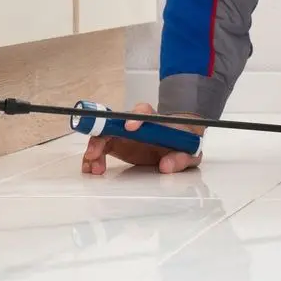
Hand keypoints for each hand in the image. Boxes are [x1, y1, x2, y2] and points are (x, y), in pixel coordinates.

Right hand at [80, 102, 203, 175]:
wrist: (178, 144)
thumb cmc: (183, 143)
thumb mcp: (189, 153)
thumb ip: (181, 158)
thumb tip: (165, 166)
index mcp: (154, 121)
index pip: (143, 112)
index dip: (135, 117)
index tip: (130, 127)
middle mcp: (135, 124)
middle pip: (113, 122)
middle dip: (102, 134)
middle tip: (95, 152)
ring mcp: (123, 133)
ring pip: (103, 135)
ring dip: (94, 149)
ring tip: (94, 168)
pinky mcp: (117, 144)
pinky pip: (100, 147)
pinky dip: (93, 157)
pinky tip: (91, 168)